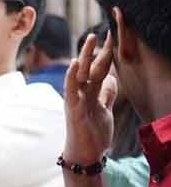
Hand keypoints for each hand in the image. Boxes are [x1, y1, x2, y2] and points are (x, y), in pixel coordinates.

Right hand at [63, 33, 115, 164]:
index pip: (101, 69)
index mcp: (91, 92)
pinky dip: (72, 76)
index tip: (114, 38)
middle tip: (104, 32)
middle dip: (98, 50)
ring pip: (81, 73)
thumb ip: (106, 94)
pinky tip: (75, 63)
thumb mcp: (104, 110)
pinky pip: (71, 89)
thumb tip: (112, 79)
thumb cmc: (93, 134)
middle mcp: (82, 92)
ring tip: (90, 39)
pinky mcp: (72, 108)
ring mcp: (76, 98)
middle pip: (91, 67)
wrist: (85, 155)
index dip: (107, 54)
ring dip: (85, 55)